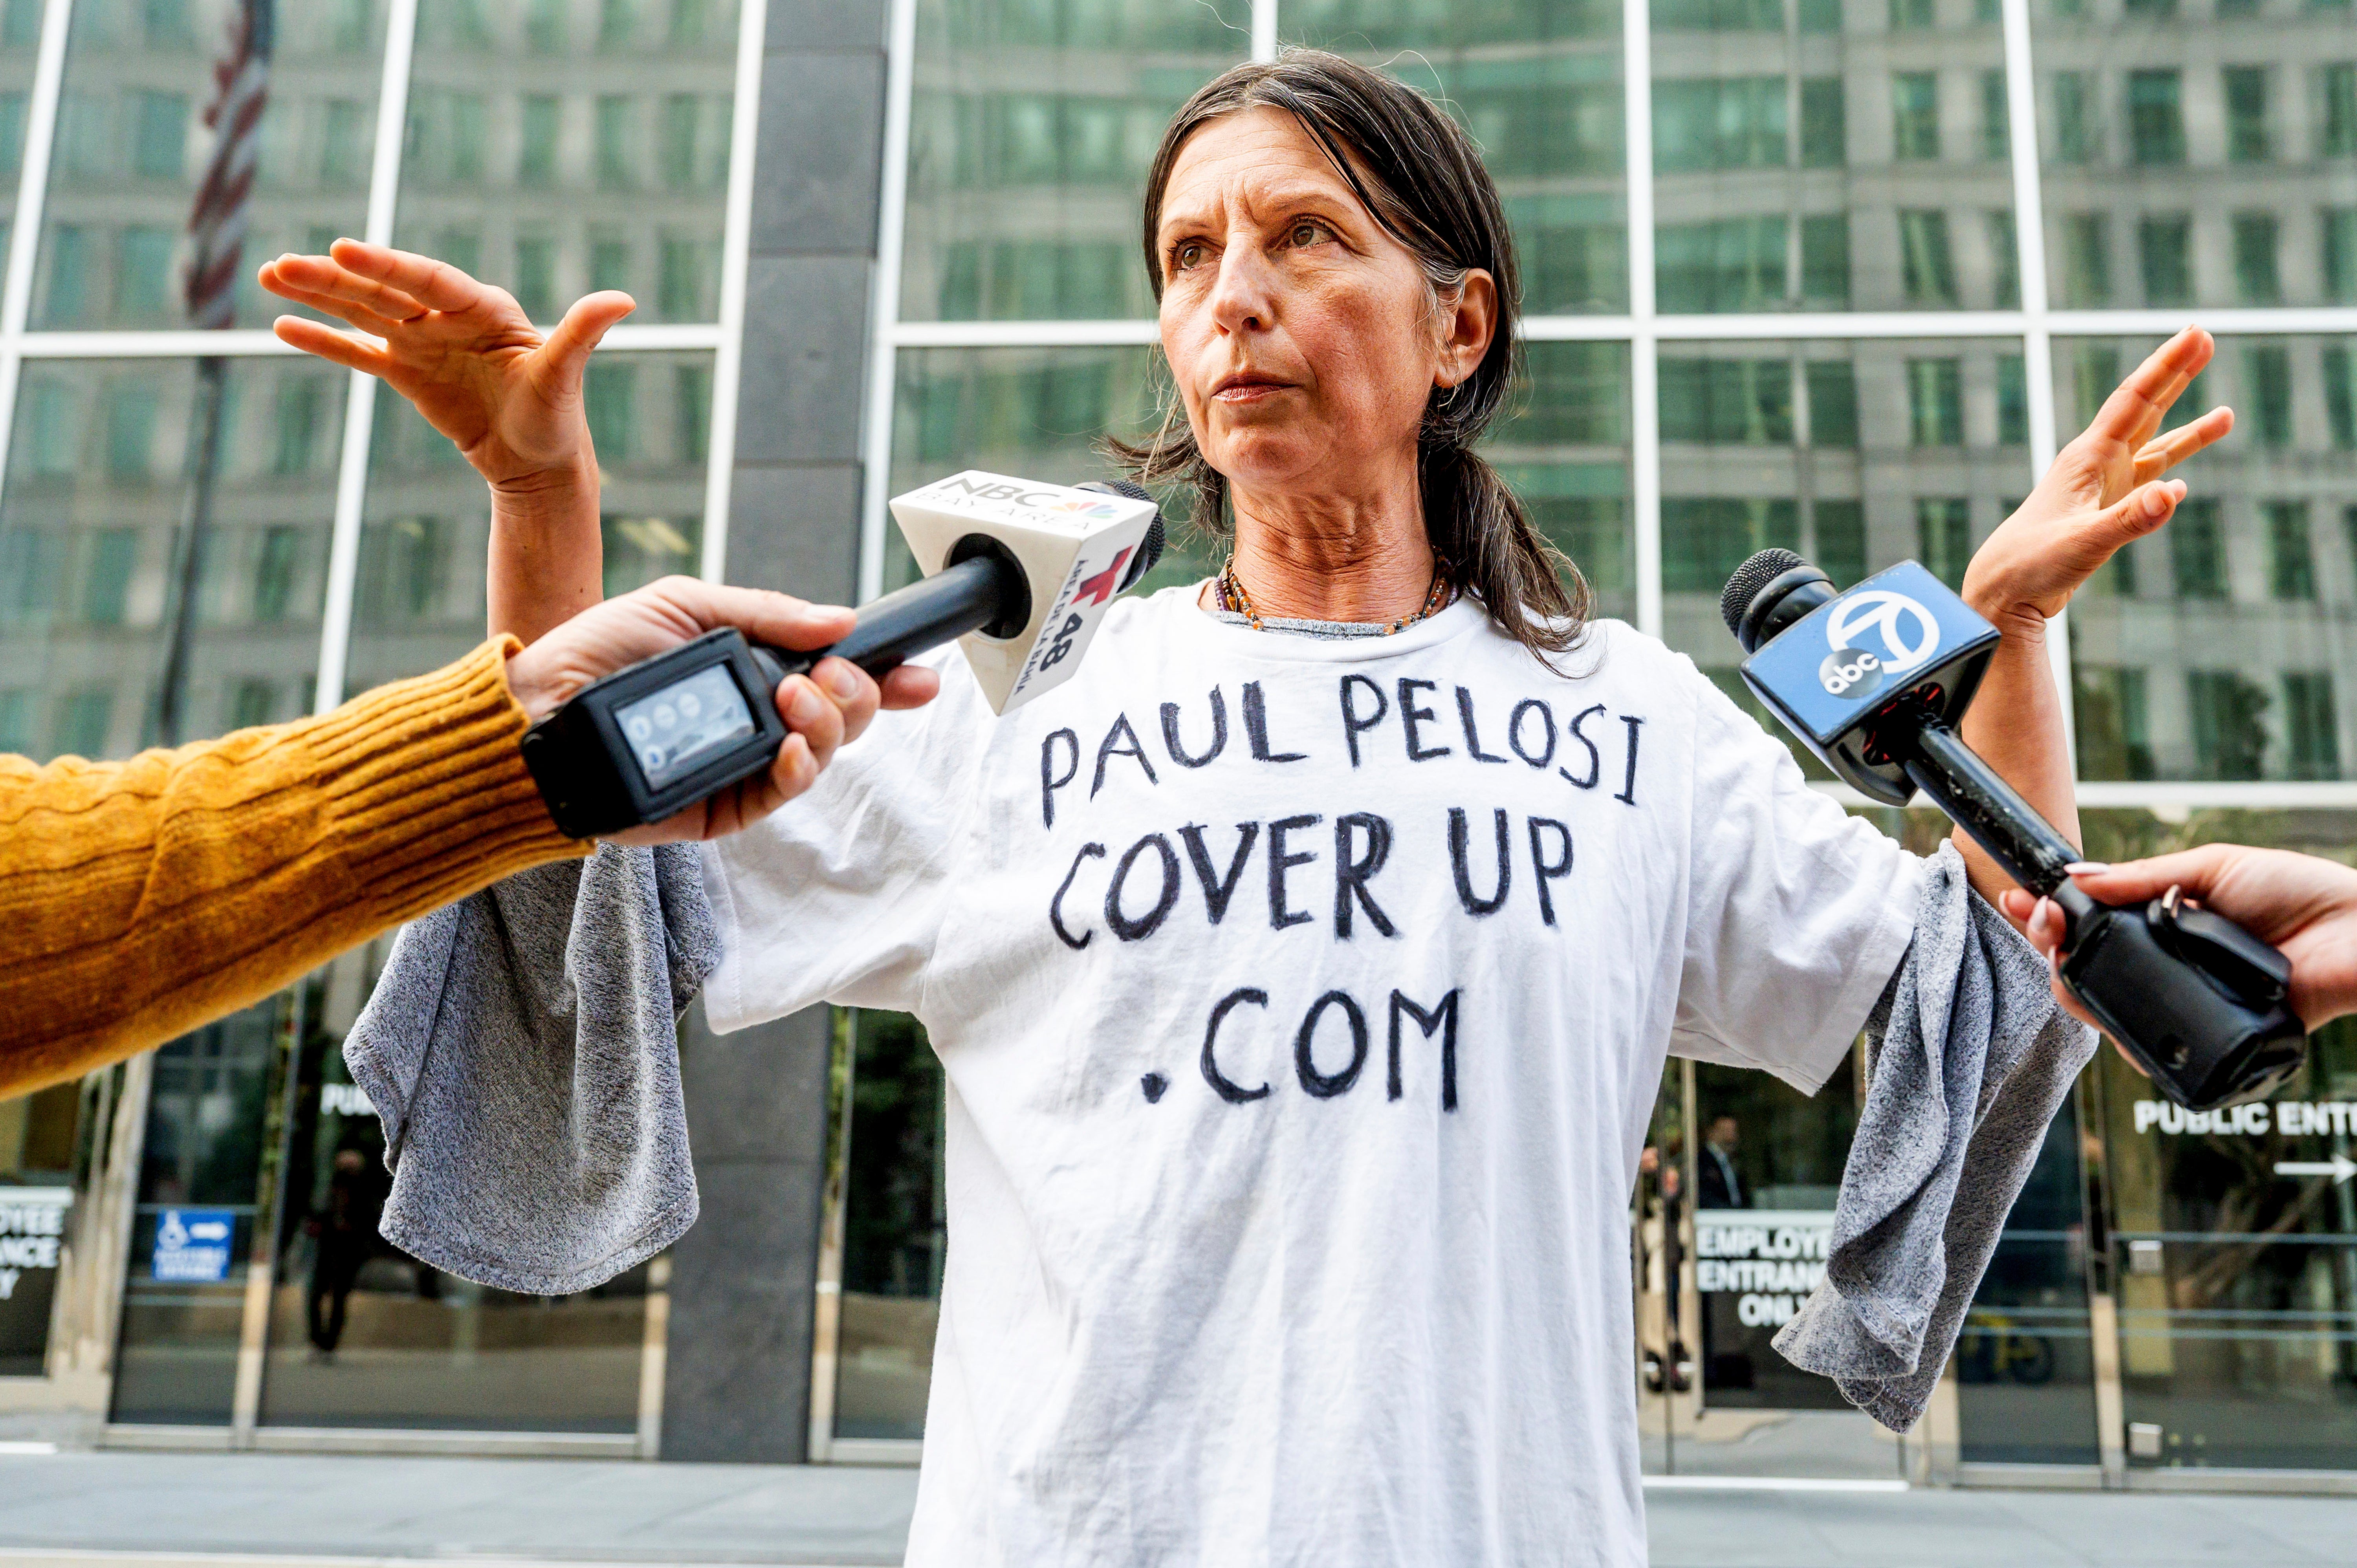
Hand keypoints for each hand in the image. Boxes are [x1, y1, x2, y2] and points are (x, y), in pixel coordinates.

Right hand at [259, 241, 629, 493]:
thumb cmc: (557, 418)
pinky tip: (282, 326)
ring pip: (363, 311)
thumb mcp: (565, 377)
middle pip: (384, 289)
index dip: (385, 265)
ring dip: (317, 295)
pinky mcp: (407, 373)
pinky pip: (358, 352)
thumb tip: (624, 298)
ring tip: (269, 275)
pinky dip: (324, 340)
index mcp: (484, 308)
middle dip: (334, 276)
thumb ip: (582, 333)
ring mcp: (423, 342)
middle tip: (285, 263)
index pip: (428, 279)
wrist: (540, 464)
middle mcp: (448, 316)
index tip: (342, 251)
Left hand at [503, 577, 941, 844]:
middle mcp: (760, 716)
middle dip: (857, 692)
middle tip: (828, 676)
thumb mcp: (685, 604)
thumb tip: (839, 620)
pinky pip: (785, 793)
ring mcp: (747, 764)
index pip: (835, 673)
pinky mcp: (727, 806)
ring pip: (824, 753)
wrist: (541, 713)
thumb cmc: (600, 653)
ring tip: (794, 698)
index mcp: (754, 666)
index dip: (884, 675)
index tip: (920, 672)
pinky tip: (789, 748)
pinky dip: (800, 768)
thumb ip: (764, 612)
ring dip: (828, 724)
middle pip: (844, 714)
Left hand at [1963, 326, 2232, 634]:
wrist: (2000, 593)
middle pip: (2145, 410)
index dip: (2167, 365)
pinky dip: (2164, 482)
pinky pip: (2141, 491)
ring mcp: (2099, 491)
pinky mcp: (2100, 517)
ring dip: (2187, 433)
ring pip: (2151, 451)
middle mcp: (2095, 465)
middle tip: (2206, 339)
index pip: (2135, 399)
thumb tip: (2175, 494)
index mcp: (2089, 458)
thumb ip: (2128, 519)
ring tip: (2226, 415)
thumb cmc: (2031, 565)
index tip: (2196, 333)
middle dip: (2175, 376)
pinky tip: (2179, 486)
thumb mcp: (2083, 543)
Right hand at [2001, 847, 2356, 1036]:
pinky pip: (2152, 1046)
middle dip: (2051, 948)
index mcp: (2162, 920)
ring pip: (2109, 1009)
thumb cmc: (2298, 892)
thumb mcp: (2212, 867)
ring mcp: (2183, 1001)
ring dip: (2075, 989)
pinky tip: (2109, 1021)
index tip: (2021, 902)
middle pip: (2086, 968)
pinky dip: (2125, 1038)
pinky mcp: (2206, 1036)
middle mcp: (2166, 963)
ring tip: (2065, 965)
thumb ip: (2143, 876)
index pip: (2092, 922)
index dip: (2049, 915)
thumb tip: (2076, 877)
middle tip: (2046, 929)